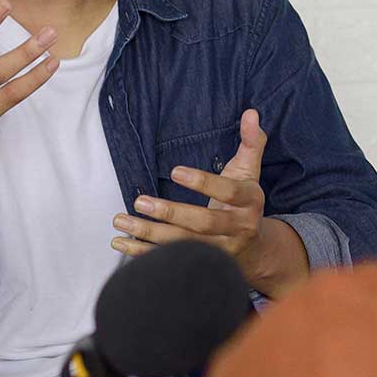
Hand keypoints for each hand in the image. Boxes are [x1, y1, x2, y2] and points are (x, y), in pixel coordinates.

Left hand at [112, 109, 307, 296]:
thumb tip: (251, 112)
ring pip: (183, 245)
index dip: (203, 183)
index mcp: (250, 202)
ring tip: (121, 221)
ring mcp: (221, 251)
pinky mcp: (202, 264)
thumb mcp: (250, 171)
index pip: (228, 192)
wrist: (256, 248)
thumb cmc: (245, 200)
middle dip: (170, 213)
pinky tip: (121, 243)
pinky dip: (144, 254)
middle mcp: (238, 229)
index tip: (174, 171)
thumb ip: (251, 142)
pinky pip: (171, 260)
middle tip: (140, 201)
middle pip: (203, 224)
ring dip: (149, 234)